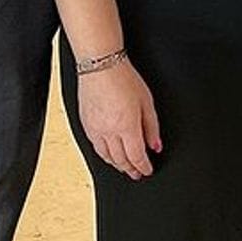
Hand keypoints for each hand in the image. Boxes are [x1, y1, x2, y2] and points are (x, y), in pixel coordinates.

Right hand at [75, 58, 161, 179]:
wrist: (100, 67)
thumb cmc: (124, 79)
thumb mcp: (147, 102)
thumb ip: (152, 127)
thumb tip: (155, 145)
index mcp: (126, 127)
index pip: (136, 156)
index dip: (144, 167)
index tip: (148, 170)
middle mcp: (109, 132)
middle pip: (121, 160)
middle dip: (131, 169)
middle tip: (138, 173)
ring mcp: (95, 130)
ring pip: (106, 157)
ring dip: (117, 165)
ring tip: (125, 167)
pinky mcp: (85, 125)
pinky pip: (95, 148)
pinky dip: (104, 156)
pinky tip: (109, 155)